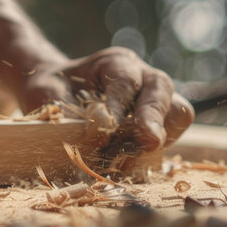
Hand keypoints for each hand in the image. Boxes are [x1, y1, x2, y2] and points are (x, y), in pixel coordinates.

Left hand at [23, 47, 193, 150]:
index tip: (106, 128)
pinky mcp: (158, 123)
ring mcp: (154, 99)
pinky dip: (155, 152)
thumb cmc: (52, 89)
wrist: (56, 91)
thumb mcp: (49, 93)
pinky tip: (130, 164)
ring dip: (159, 137)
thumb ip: (68, 111)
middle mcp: (142, 76)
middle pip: (162, 89)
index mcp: (115, 62)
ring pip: (178, 112)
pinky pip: (171, 135)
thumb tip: (96, 135)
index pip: (126, 80)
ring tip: (130, 158)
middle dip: (154, 118)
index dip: (118, 105)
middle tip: (147, 142)